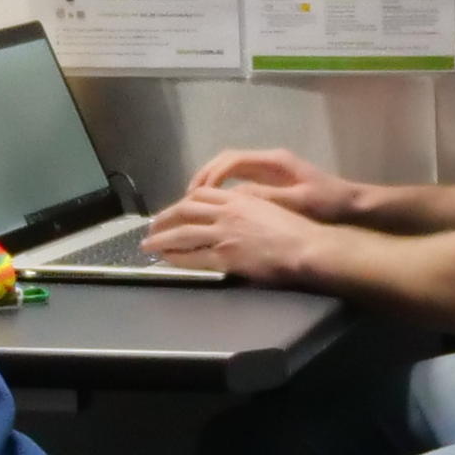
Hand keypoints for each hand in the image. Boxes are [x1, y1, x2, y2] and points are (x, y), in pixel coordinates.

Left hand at [140, 186, 325, 283]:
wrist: (306, 246)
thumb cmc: (296, 230)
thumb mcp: (269, 207)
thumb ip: (248, 206)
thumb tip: (235, 210)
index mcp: (238, 199)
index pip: (201, 196)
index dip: (183, 202)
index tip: (175, 209)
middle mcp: (227, 213)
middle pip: (185, 211)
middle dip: (165, 218)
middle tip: (152, 226)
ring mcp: (224, 235)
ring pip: (183, 233)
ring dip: (162, 239)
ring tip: (148, 245)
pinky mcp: (225, 257)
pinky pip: (193, 257)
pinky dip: (176, 258)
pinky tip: (167, 259)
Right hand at [186, 142, 363, 222]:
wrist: (351, 206)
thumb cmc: (327, 204)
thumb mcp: (297, 202)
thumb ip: (265, 198)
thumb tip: (233, 197)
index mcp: (274, 161)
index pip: (232, 160)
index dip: (212, 175)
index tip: (198, 194)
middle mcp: (269, 160)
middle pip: (226, 161)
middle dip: (205, 177)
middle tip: (188, 198)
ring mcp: (270, 170)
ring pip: (231, 169)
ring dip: (212, 183)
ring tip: (195, 203)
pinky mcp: (272, 181)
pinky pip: (240, 180)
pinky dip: (224, 190)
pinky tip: (216, 207)